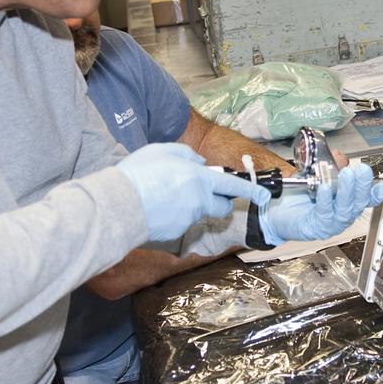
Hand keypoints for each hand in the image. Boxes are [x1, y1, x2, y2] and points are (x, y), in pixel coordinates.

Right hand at [117, 143, 268, 241]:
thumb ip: (188, 155)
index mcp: (199, 178)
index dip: (252, 191)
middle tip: (201, 192)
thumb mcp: (163, 151)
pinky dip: (174, 215)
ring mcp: (188, 219)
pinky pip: (182, 221)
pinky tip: (156, 207)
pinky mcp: (176, 232)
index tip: (265, 195)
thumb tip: (200, 164)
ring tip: (163, 195)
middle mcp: (199, 201)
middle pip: (222, 206)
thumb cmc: (138, 174)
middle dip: (219, 200)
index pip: (233, 185)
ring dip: (190, 205)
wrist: (117, 205)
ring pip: (199, 212)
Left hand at [260, 162, 382, 245]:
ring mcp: (332, 223)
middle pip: (359, 202)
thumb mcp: (316, 174)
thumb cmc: (298, 195)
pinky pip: (324, 213)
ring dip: (346, 191)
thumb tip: (341, 157)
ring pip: (345, 209)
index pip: (367, 197)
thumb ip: (330, 166)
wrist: (275, 210)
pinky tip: (325, 188)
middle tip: (361, 170)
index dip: (380, 192)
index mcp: (347, 201)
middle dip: (361, 186)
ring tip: (346, 175)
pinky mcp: (317, 228)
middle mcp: (344, 214)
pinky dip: (325, 200)